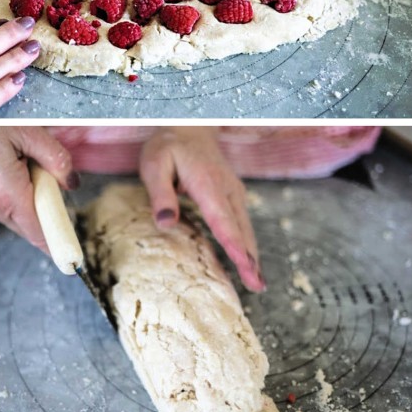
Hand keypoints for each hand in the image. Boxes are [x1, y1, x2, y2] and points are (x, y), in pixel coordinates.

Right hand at [0, 125, 78, 252]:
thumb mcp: (24, 133)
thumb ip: (55, 157)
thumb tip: (72, 180)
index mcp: (10, 195)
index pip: (41, 233)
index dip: (59, 241)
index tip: (72, 252)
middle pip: (31, 224)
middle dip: (46, 208)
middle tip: (47, 178)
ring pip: (17, 214)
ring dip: (28, 198)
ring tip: (21, 164)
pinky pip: (2, 206)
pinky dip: (13, 194)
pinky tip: (7, 167)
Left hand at [139, 126, 264, 291]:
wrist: (189, 126)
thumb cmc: (168, 146)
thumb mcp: (154, 164)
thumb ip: (160, 194)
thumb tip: (165, 224)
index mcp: (207, 182)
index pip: (221, 218)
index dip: (233, 243)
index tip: (244, 264)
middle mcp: (226, 188)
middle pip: (240, 227)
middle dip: (249, 257)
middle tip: (257, 285)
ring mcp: (233, 191)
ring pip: (245, 226)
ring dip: (252, 253)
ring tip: (257, 282)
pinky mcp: (233, 194)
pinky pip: (242, 222)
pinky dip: (248, 242)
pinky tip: (249, 260)